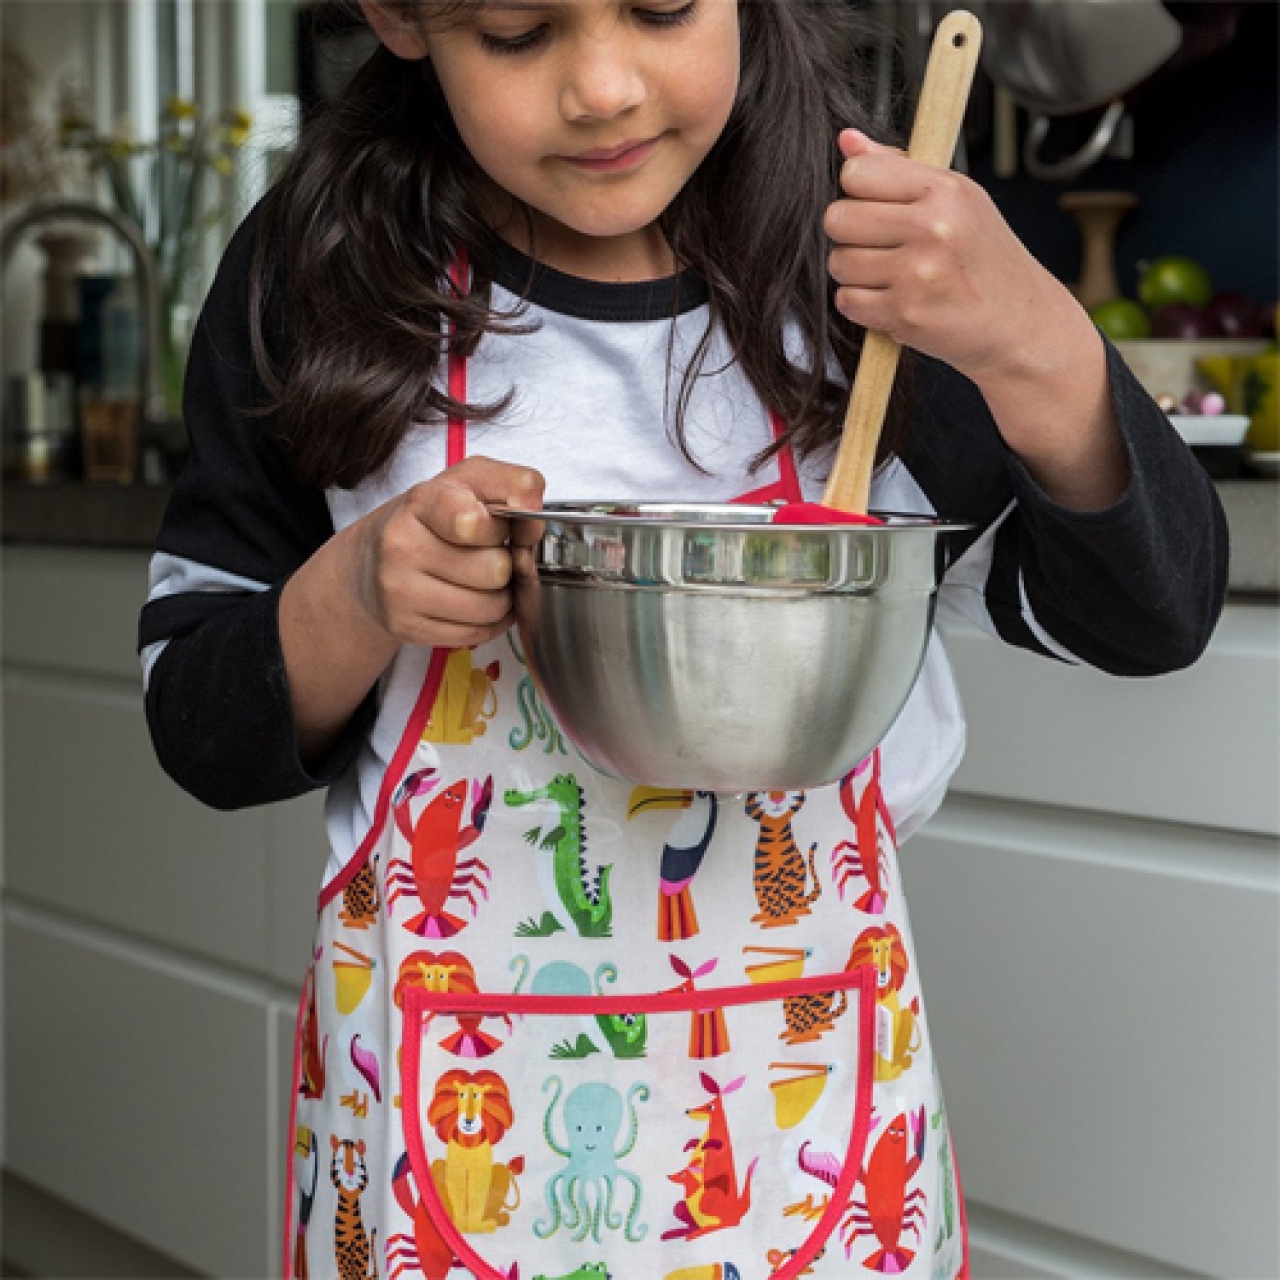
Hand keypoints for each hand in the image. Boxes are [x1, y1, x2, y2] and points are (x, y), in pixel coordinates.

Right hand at [353, 456, 544, 649]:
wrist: (371, 561)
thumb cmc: (433, 518)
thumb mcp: (470, 482)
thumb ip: (512, 483)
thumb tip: (537, 509)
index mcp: (421, 502)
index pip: (474, 522)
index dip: (501, 527)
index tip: (495, 525)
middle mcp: (402, 547)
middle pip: (496, 570)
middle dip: (505, 564)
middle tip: (487, 554)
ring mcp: (400, 592)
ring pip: (492, 607)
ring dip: (500, 595)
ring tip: (481, 579)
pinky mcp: (408, 628)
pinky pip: (478, 633)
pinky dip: (487, 620)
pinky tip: (471, 600)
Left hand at [824, 128, 1128, 509]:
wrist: (1020, 323)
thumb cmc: (983, 259)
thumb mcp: (955, 200)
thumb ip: (896, 169)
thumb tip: (847, 139)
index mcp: (944, 190)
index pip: (856, 174)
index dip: (857, 194)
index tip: (879, 209)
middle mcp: (932, 227)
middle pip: (838, 219)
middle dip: (850, 235)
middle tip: (882, 247)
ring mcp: (917, 273)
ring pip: (839, 263)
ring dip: (856, 274)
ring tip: (893, 276)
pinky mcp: (906, 314)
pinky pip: (848, 301)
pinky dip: (863, 306)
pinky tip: (894, 301)